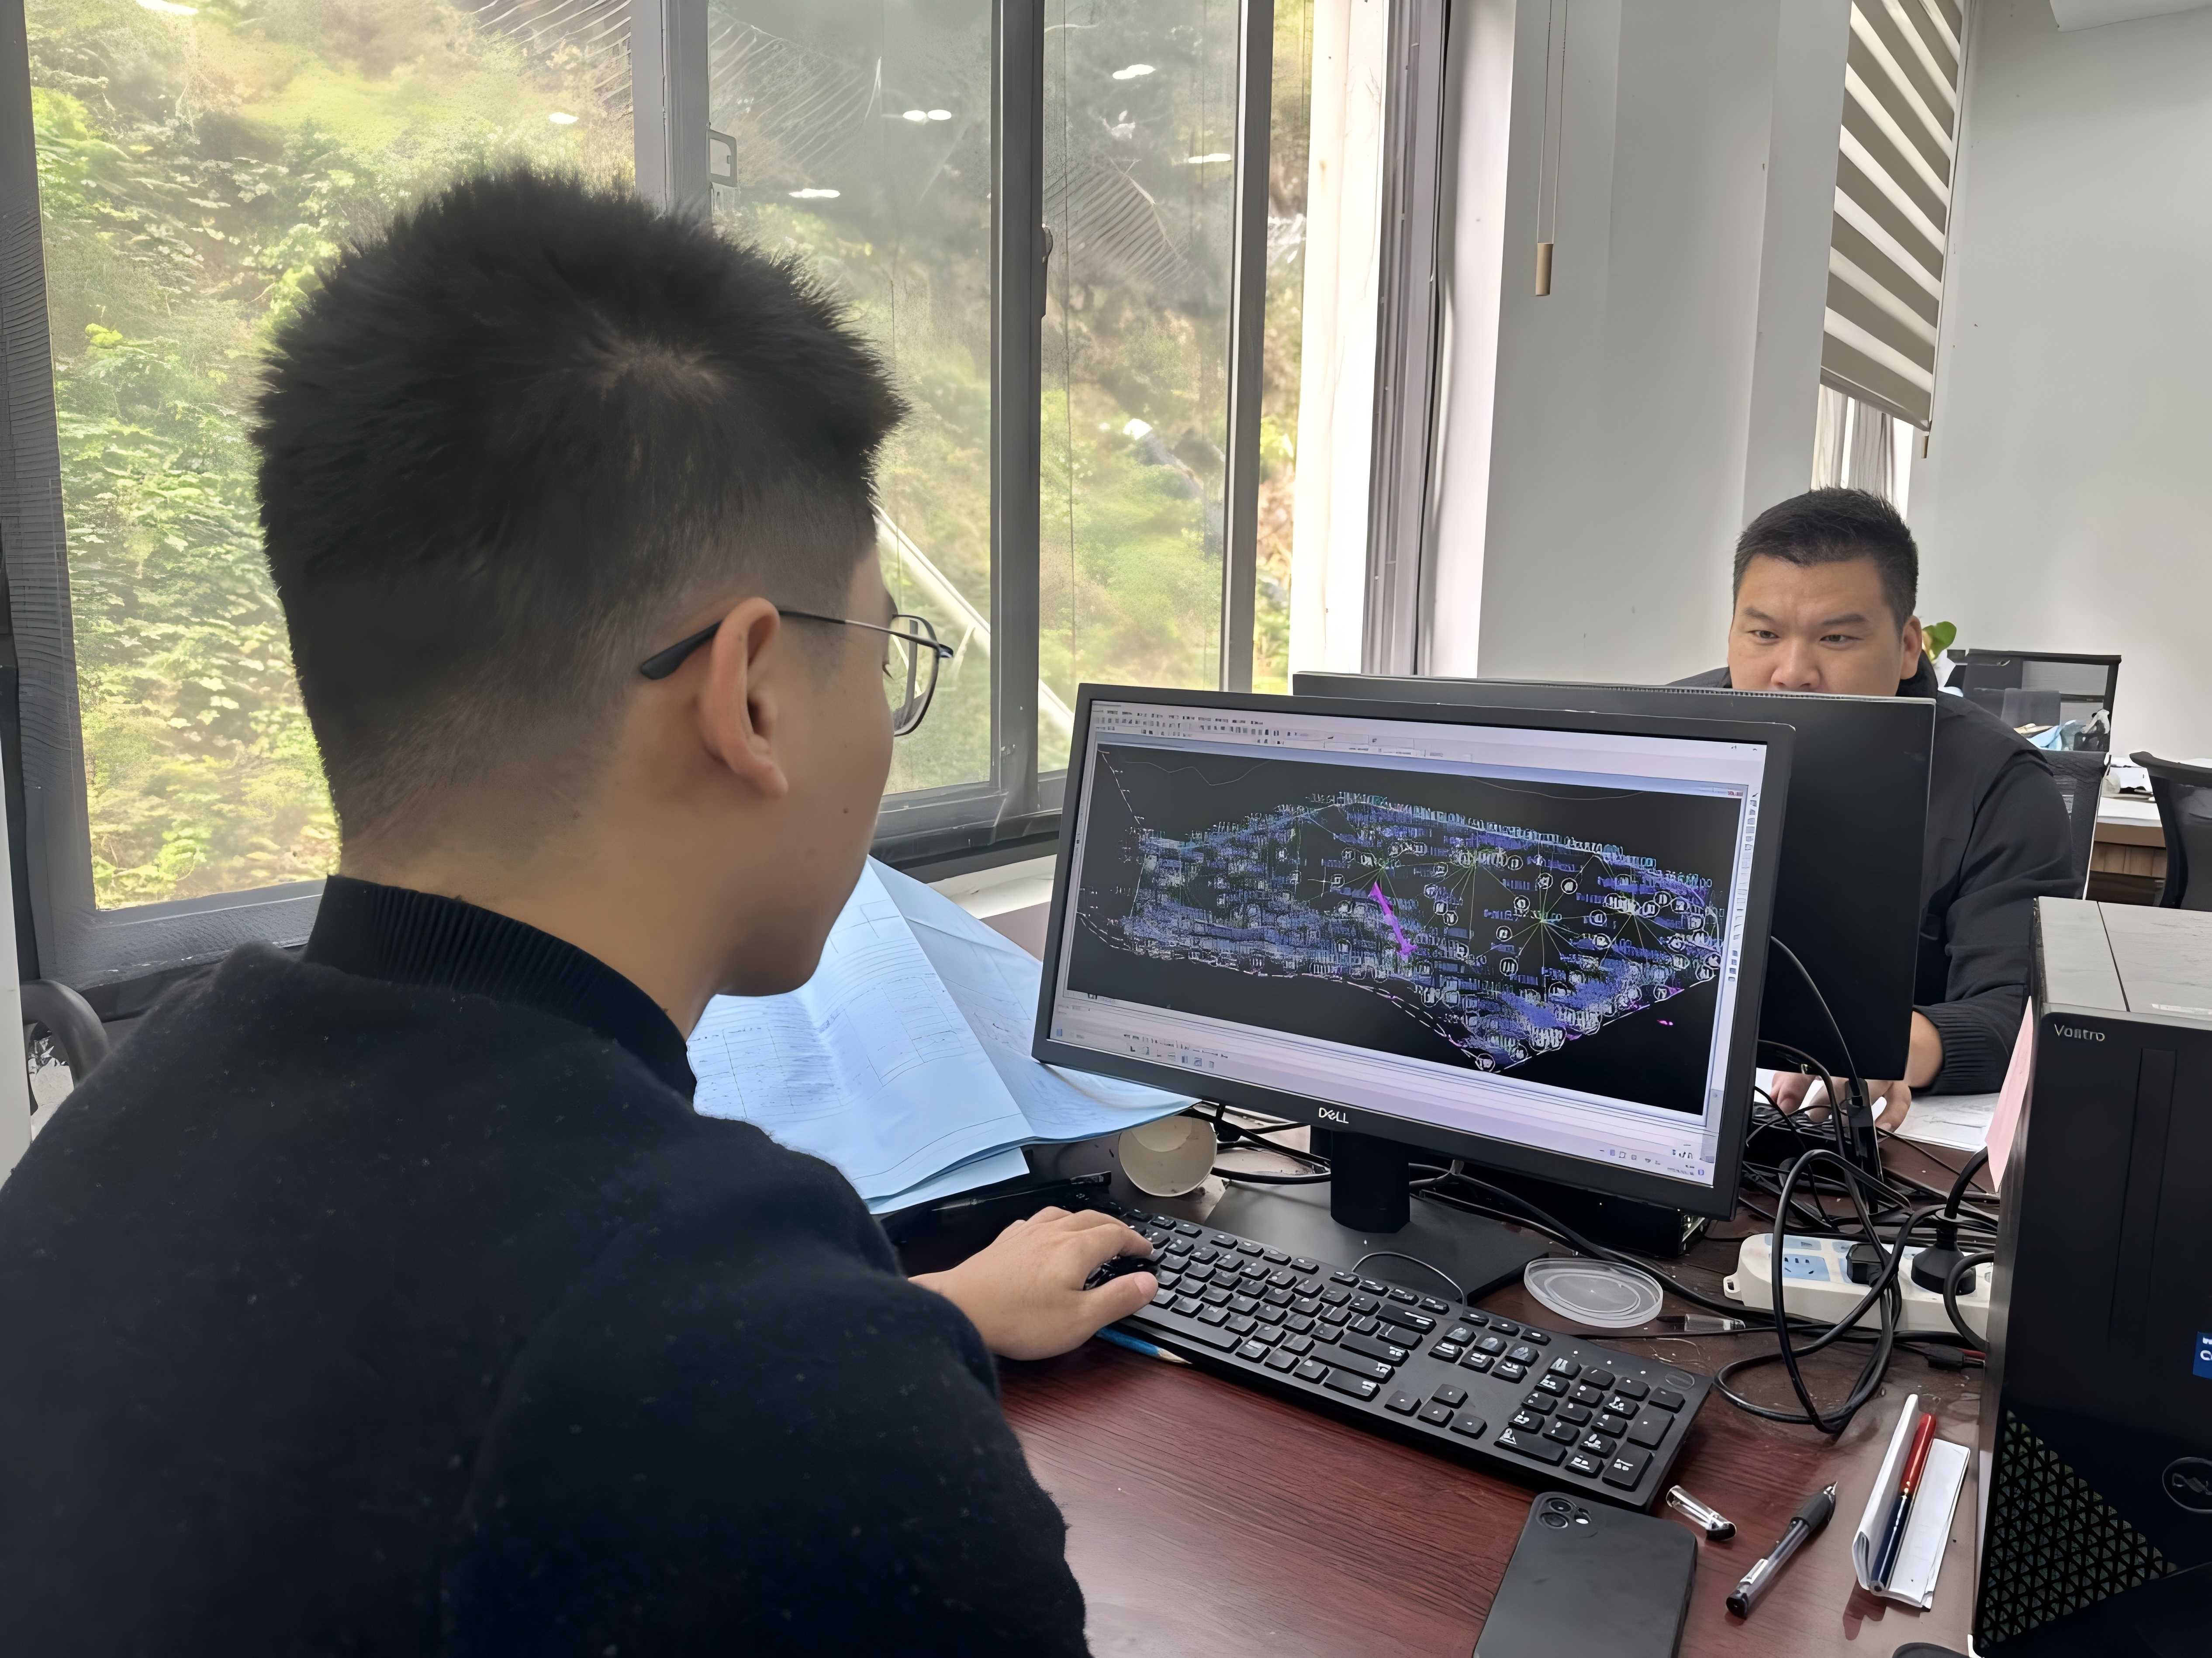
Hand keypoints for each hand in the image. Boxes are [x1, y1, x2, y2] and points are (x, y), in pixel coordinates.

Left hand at [911, 1206, 1156, 1360]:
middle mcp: (1052, 1233)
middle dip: (1114, 1227)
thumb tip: (1148, 1282)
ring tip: (1091, 1229)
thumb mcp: (1080, 1320)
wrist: (961, 1309)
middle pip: (1092, 1219)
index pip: (1116, 1235)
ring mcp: (1025, 1235)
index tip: (1147, 1251)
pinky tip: (1044, 1233)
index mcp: (1076, 1249)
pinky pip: (1034, 1222)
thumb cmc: (1020, 1320)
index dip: (1135, 1242)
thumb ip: (1117, 1299)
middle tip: (1127, 1239)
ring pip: (1062, 1215)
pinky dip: (1051, 1223)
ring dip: (1083, 1220)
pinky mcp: (1003, 1243)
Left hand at [1769, 1014, 1942, 1122]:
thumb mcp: (1813, 1063)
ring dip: (1855, 1108)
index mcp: (1833, 1048)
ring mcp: (1881, 1071)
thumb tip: (1777, 1100)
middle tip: (1815, 1115)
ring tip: (1842, 1121)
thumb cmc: (1841, 1057)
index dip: (1795, 1085)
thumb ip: (1790, 1080)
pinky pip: (1900, 1100)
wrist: (1879, 1044)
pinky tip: (1879, 1127)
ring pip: (1872, 1087)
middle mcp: (1859, 1058)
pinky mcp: (1899, 1084)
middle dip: (1828, 1098)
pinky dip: (1892, 1116)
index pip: (1811, 1062)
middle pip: (1844, 1075)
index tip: (1785, 1103)